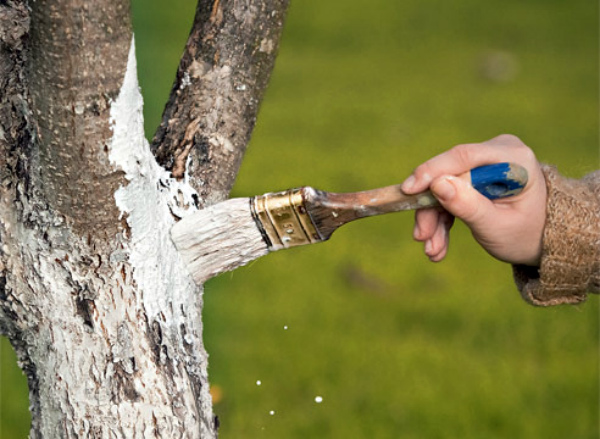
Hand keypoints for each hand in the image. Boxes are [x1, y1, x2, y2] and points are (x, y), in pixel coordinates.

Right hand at [401, 134, 546, 265]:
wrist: (542, 241)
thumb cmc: (527, 234)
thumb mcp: (496, 226)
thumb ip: (468, 205)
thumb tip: (437, 185)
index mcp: (513, 158)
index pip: (464, 157)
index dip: (432, 172)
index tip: (408, 191)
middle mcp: (497, 153)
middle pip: (448, 175)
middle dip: (431, 209)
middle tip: (421, 237)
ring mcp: (484, 164)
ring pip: (444, 187)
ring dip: (434, 220)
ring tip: (432, 251)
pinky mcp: (474, 177)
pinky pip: (448, 194)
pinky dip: (441, 220)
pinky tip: (438, 246)